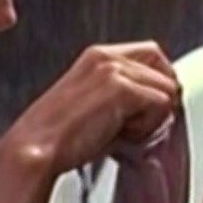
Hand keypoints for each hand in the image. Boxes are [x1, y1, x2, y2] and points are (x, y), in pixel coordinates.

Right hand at [0, 41, 179, 175]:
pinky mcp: (121, 88)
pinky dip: (147, 127)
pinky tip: (119, 135)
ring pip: (167, 90)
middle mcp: (106, 56)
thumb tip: (158, 105)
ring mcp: (113, 69)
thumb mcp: (95, 105)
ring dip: (152, 117)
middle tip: (137, 124)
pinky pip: (162, 105)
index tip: (147, 110)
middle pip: (164, 68)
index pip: (152, 53)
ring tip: (121, 131)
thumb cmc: (59, 138)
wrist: (36, 149)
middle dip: (160, 98)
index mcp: (97, 56)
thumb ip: (124, 96)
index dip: (158, 82)